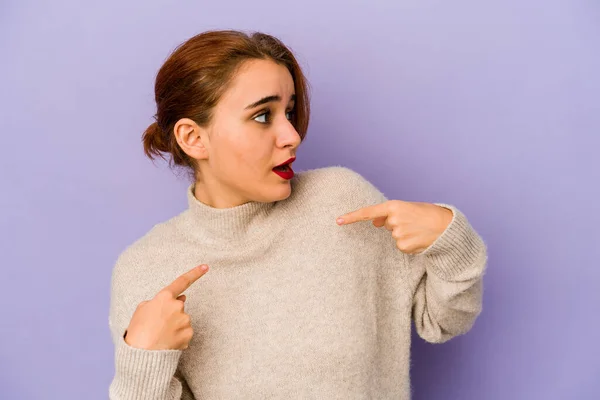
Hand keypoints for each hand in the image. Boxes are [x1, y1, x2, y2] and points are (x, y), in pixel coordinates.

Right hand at [124, 265, 208, 349]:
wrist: (142, 355)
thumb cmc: (138, 331)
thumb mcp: (141, 310)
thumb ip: (158, 301)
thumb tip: (179, 298)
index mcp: (164, 297)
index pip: (182, 282)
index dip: (195, 273)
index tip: (205, 267)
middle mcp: (178, 306)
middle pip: (179, 306)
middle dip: (171, 313)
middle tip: (157, 325)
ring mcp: (185, 319)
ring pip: (182, 320)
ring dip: (174, 326)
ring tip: (160, 335)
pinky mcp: (189, 333)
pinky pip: (185, 332)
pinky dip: (178, 337)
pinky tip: (167, 342)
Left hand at [336, 200, 452, 253]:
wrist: (447, 227)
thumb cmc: (428, 214)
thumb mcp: (408, 208)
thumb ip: (389, 214)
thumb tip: (374, 223)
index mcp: (395, 206)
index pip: (368, 212)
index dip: (352, 216)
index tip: (338, 221)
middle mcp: (394, 220)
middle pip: (387, 225)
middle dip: (398, 224)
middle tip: (415, 221)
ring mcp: (398, 234)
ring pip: (394, 236)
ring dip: (405, 234)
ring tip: (419, 230)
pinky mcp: (403, 246)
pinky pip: (401, 246)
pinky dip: (409, 244)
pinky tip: (420, 239)